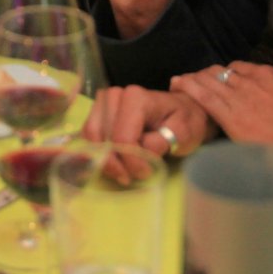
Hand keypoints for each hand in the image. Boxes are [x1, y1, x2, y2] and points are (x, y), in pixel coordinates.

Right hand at [83, 84, 211, 180]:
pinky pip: (88, 137)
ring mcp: (103, 103)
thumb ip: (160, 143)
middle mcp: (114, 95)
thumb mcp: (183, 133)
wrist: (181, 111)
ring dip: (104, 159)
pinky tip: (114, 163)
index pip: (123, 137)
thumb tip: (140, 155)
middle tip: (131, 177)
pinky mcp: (97, 112)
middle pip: (102, 138)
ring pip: (91, 138)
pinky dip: (97, 153)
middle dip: (115, 163)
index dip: (131, 161)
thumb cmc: (184, 121)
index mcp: (135, 98)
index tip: (145, 174)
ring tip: (124, 172)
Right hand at [170, 61, 272, 144]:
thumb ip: (231, 137)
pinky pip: (245, 66)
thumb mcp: (249, 152)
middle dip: (194, 76)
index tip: (175, 82)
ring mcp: (255, 82)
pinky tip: (234, 71)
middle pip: (210, 78)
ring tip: (209, 77)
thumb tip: (221, 138)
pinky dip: (234, 68)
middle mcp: (240, 95)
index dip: (186, 86)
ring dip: (213, 72)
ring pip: (225, 70)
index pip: (202, 94)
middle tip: (186, 79)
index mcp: (232, 117)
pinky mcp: (271, 75)